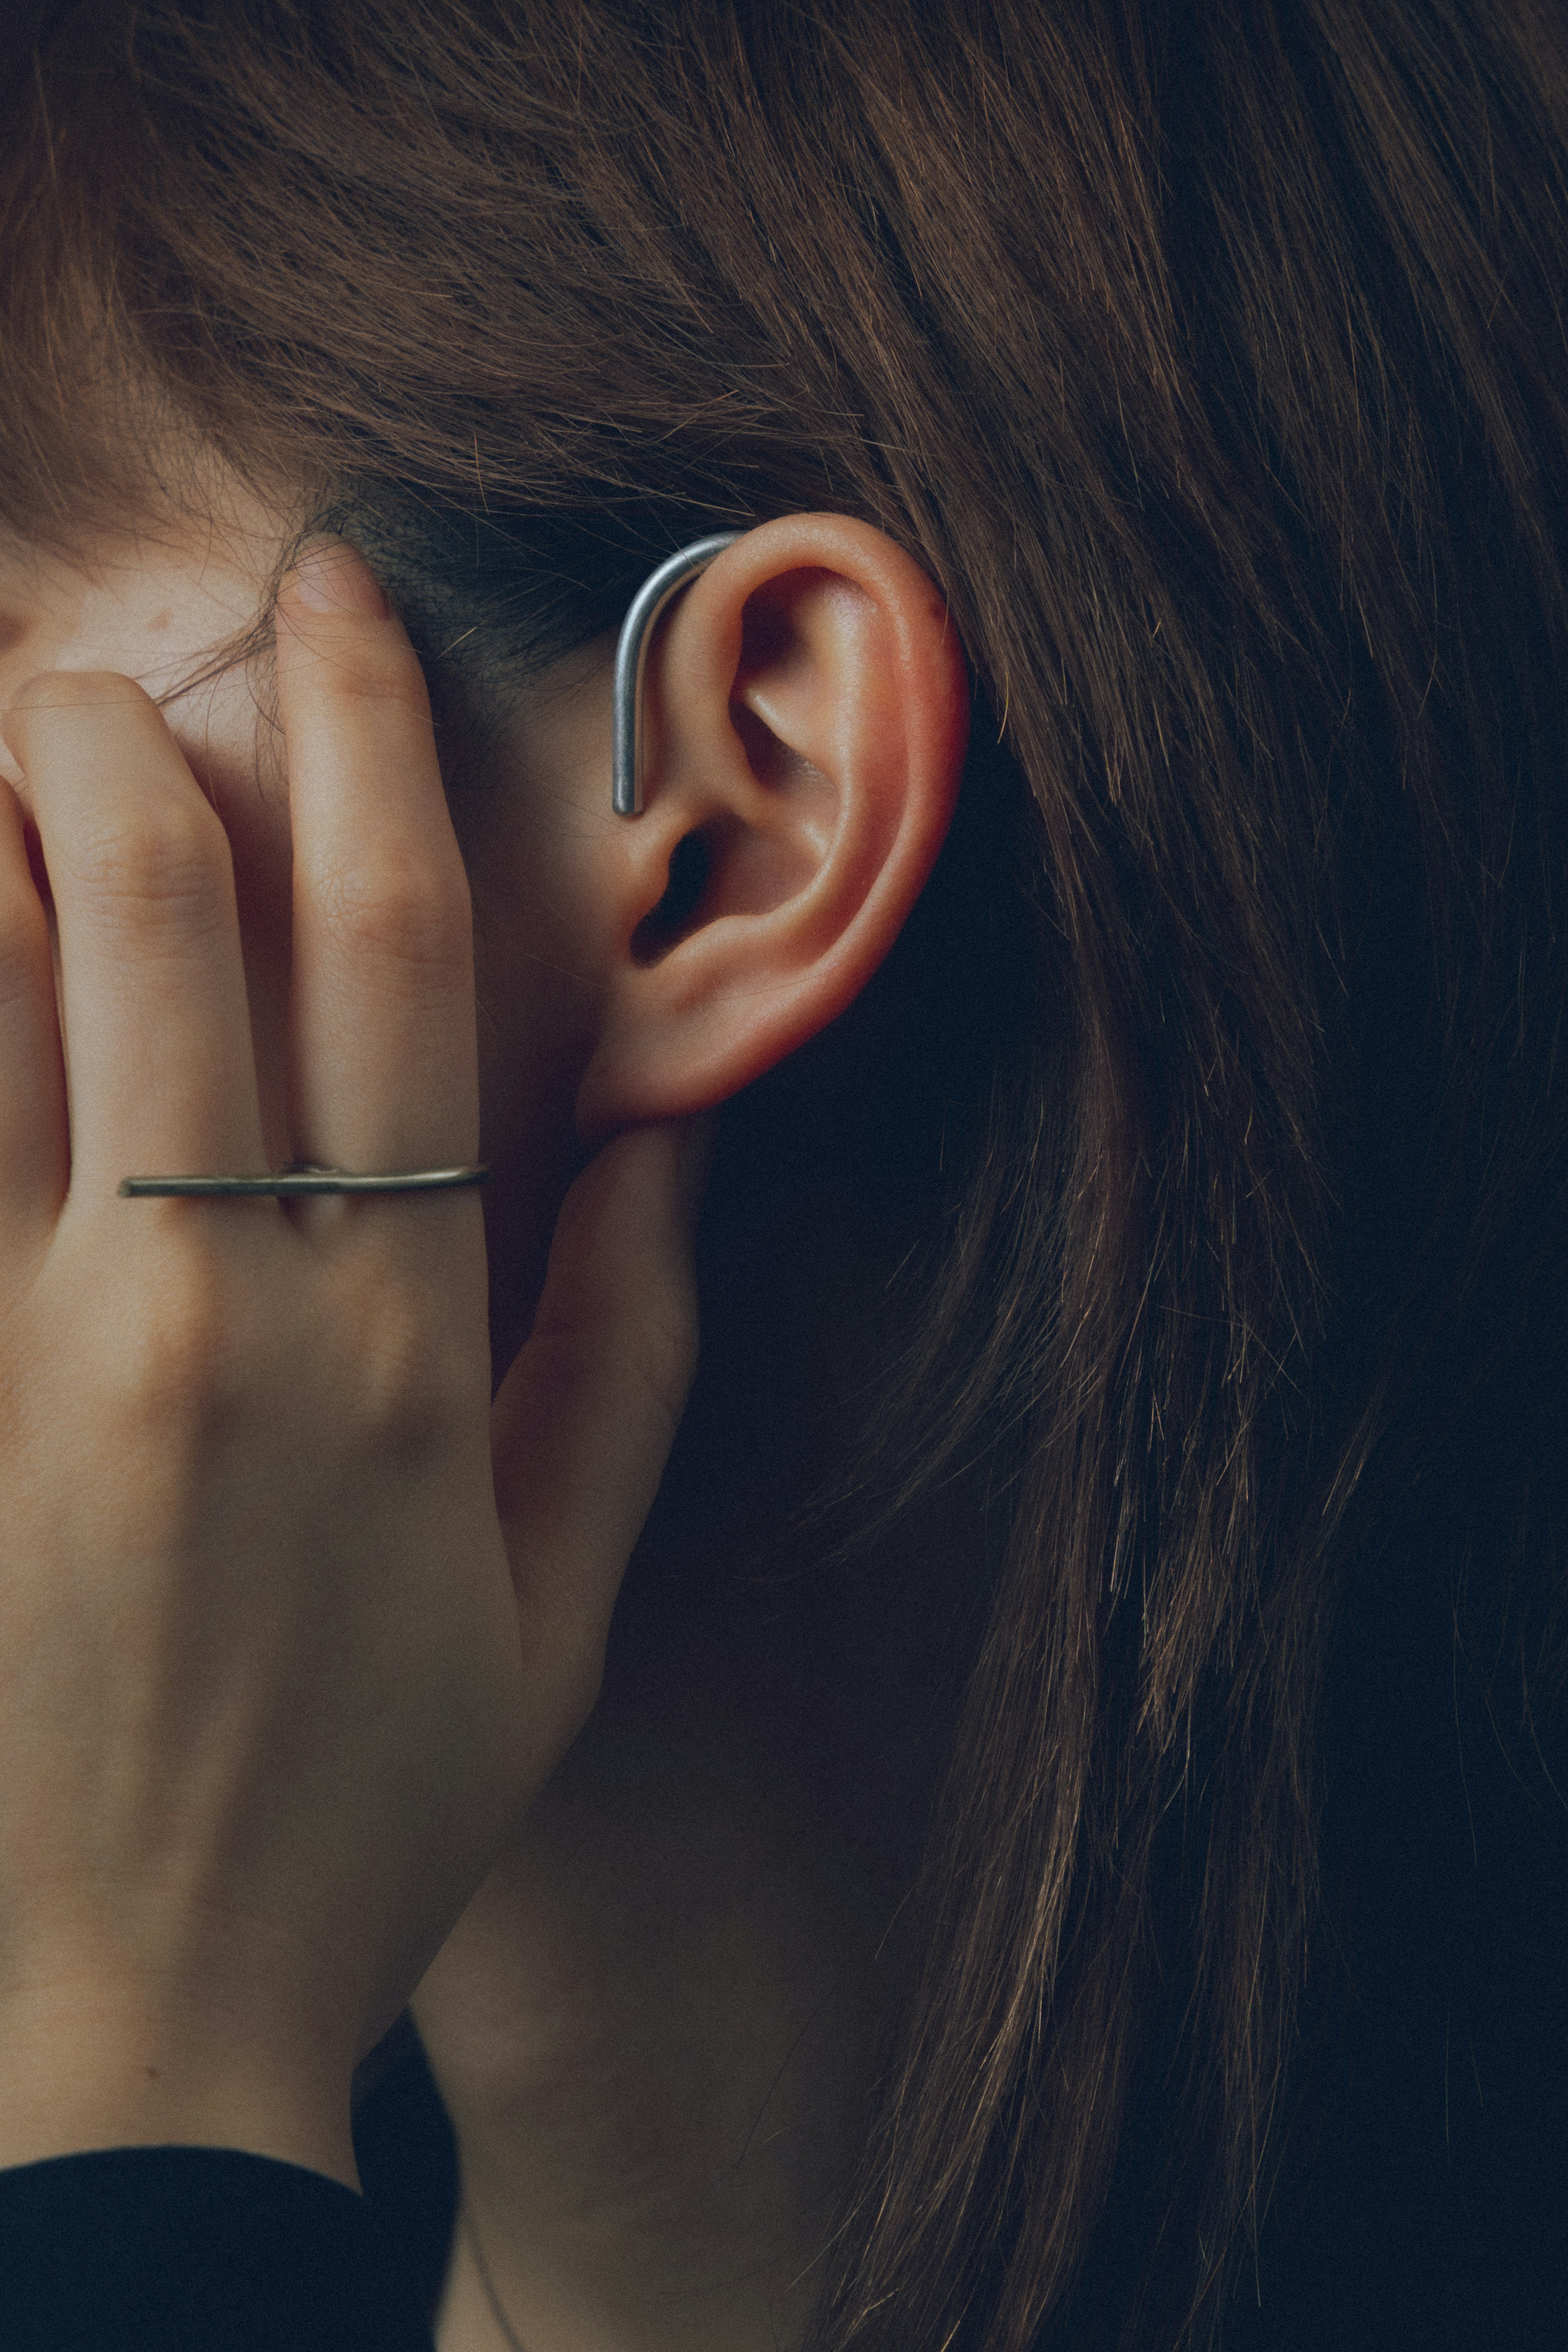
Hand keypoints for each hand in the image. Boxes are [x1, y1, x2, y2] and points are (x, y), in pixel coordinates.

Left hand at [0, 542, 703, 2190]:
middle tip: (127, 646)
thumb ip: (626, 1369)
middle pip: (162, 918)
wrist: (127, 2024)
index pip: (388, 958)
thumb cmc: (364, 1812)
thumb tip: (675, 1159)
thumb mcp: (555, 1612)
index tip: (337, 620)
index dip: (367, 749)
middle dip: (139, 726)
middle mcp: (209, 1304)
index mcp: (392, 1340)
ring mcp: (34, 1350)